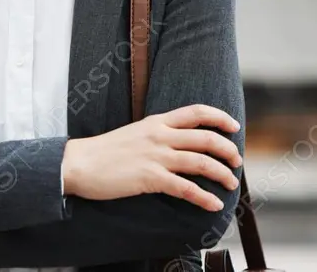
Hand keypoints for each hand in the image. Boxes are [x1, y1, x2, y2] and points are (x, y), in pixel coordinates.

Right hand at [61, 104, 240, 211]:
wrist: (79, 163)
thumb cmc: (105, 151)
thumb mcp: (135, 133)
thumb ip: (156, 134)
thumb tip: (177, 143)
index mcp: (157, 122)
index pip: (196, 112)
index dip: (220, 117)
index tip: (234, 126)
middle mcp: (160, 135)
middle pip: (206, 137)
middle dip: (227, 150)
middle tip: (237, 161)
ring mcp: (156, 156)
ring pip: (201, 161)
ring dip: (222, 174)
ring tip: (231, 184)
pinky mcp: (150, 178)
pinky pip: (186, 188)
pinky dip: (204, 197)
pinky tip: (213, 205)